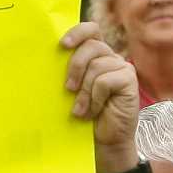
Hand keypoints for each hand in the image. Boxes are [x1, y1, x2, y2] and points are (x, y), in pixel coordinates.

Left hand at [60, 21, 140, 171]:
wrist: (103, 142)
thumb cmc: (83, 116)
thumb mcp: (71, 91)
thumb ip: (67, 73)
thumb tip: (43, 60)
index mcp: (95, 55)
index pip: (90, 30)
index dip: (77, 32)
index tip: (62, 45)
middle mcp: (110, 58)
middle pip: (91, 46)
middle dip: (75, 66)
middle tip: (68, 89)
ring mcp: (121, 68)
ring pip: (97, 66)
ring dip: (84, 91)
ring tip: (81, 110)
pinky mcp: (129, 81)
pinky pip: (106, 81)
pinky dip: (95, 98)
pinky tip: (93, 111)